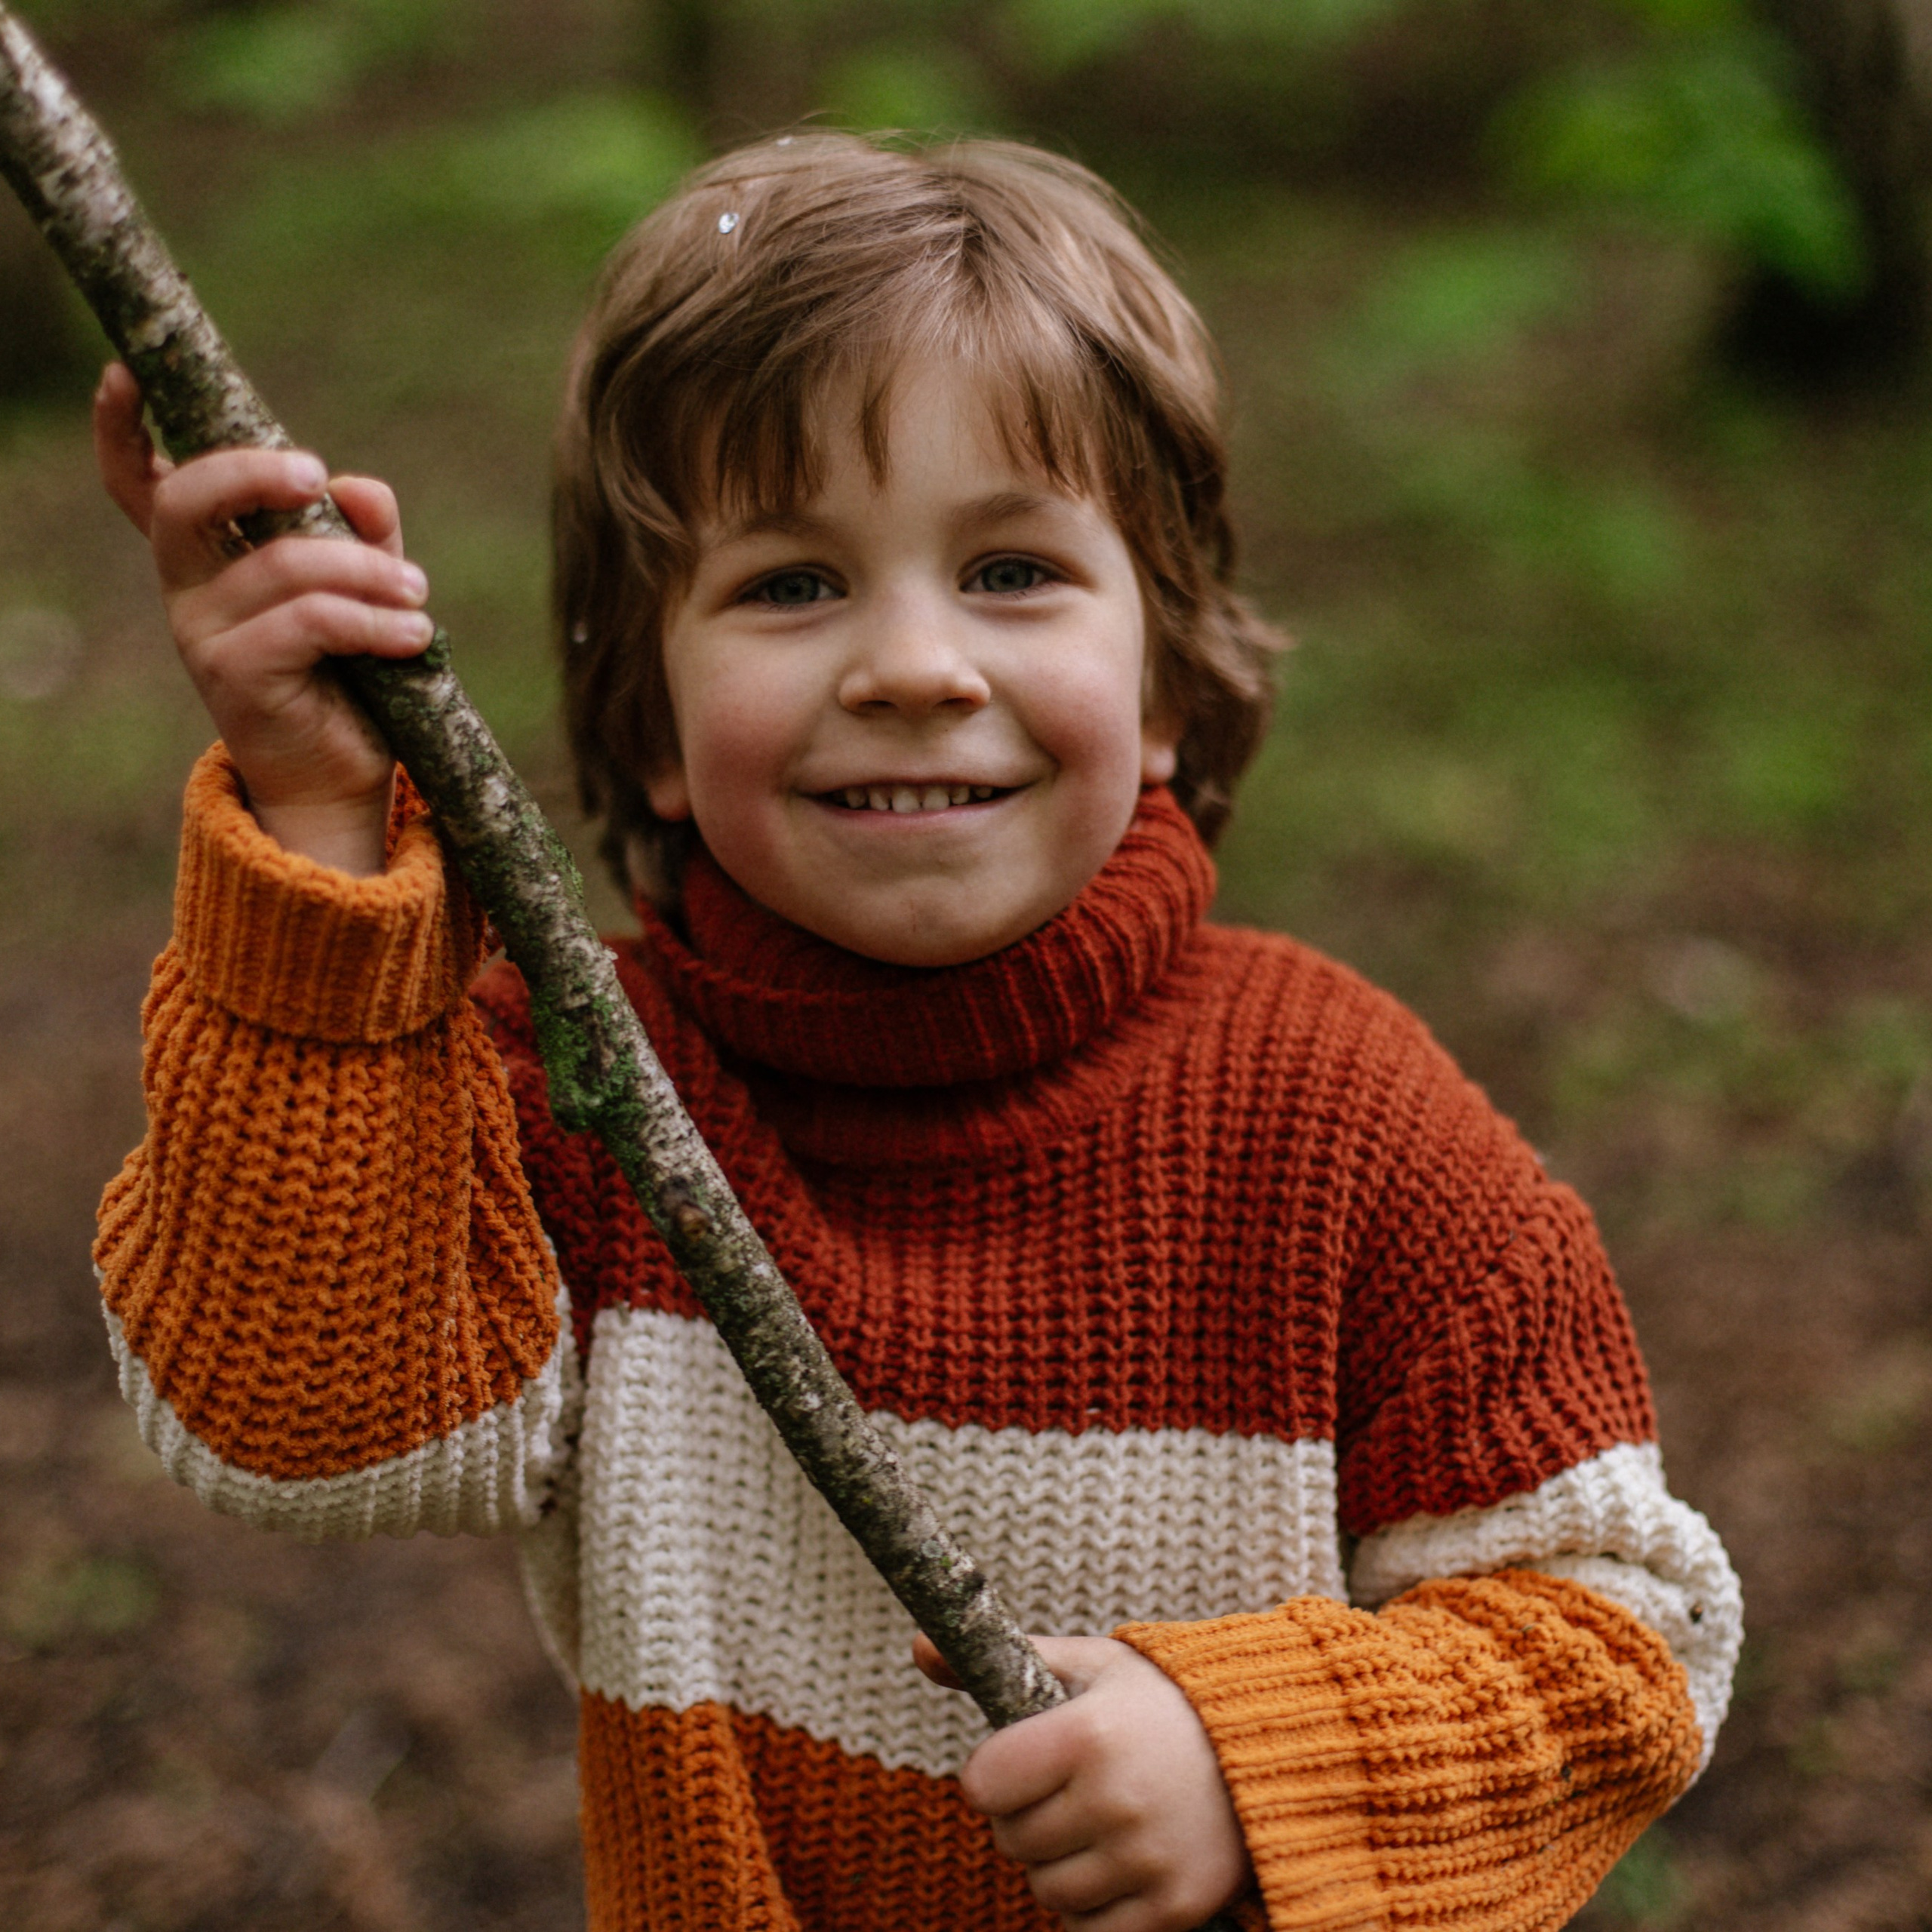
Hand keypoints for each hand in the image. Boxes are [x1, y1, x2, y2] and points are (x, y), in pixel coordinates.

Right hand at [92, 361, 434, 874]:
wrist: (342, 779)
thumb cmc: (352, 674)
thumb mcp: (362, 586)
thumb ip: (361, 532)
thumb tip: (358, 488)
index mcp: (207, 555)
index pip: (141, 484)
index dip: (123, 429)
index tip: (126, 373)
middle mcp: (188, 586)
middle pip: (188, 498)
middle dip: (255, 471)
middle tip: (319, 477)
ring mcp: (203, 632)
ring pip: (284, 563)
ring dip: (367, 572)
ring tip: (417, 597)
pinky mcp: (236, 674)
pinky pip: (310, 621)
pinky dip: (373, 621)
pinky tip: (414, 635)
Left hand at [914, 1632, 1251, 1931]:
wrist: (1270, 1748)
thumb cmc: (1160, 1702)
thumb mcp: (1090, 1665)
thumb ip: (1007, 1658)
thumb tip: (917, 1647)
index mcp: (1087, 1735)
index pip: (983, 1784)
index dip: (994, 1776)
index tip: (1021, 1763)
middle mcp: (1115, 1800)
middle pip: (1013, 1841)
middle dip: (1026, 1818)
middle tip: (1068, 1791)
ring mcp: (1147, 1859)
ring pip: (1047, 1891)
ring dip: (1058, 1865)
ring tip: (1097, 1824)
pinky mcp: (1174, 1907)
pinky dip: (1092, 1907)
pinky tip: (1117, 1864)